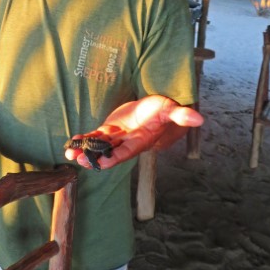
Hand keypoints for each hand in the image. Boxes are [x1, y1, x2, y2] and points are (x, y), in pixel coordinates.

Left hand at [65, 95, 202, 169]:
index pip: (124, 153)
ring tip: (69, 152)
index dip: (112, 158)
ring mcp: (116, 137)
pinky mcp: (109, 130)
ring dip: (84, 150)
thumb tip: (199, 118)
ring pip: (98, 147)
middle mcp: (126, 142)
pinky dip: (84, 140)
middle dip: (92, 158)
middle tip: (77, 159)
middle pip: (107, 153)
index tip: (99, 163)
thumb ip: (181, 115)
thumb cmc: (162, 108)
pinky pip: (94, 137)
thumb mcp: (170, 110)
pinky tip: (72, 142)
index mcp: (139, 141)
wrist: (154, 105)